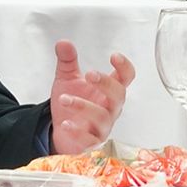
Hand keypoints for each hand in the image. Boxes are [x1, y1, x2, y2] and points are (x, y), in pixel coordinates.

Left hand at [50, 41, 133, 155]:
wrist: (61, 132)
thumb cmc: (71, 106)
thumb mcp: (67, 80)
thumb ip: (67, 61)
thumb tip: (63, 42)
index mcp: (108, 91)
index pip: (126, 78)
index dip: (124, 67)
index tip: (114, 56)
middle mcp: (110, 109)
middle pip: (119, 95)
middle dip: (106, 84)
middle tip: (90, 74)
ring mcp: (102, 127)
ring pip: (101, 116)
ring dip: (83, 106)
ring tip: (63, 99)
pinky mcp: (92, 143)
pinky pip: (90, 139)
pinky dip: (78, 131)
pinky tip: (66, 123)